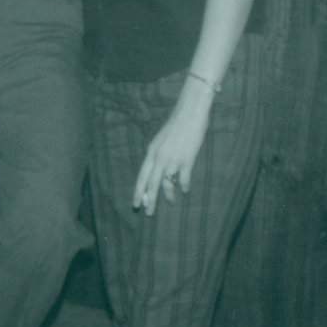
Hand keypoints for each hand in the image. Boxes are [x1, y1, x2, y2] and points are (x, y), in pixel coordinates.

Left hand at [132, 81, 214, 215]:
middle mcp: (159, 157)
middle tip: (148, 213)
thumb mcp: (162, 141)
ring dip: (168, 195)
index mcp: (151, 152)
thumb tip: (158, 172)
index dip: (138, 192)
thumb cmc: (177, 126)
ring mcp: (173, 159)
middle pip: (151, 184)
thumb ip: (159, 155)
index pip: (142, 177)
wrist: (190, 113)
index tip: (136, 205)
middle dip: (149, 200)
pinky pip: (183, 179)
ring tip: (171, 202)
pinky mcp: (186, 159)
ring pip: (167, 184)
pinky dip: (184, 186)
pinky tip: (186, 190)